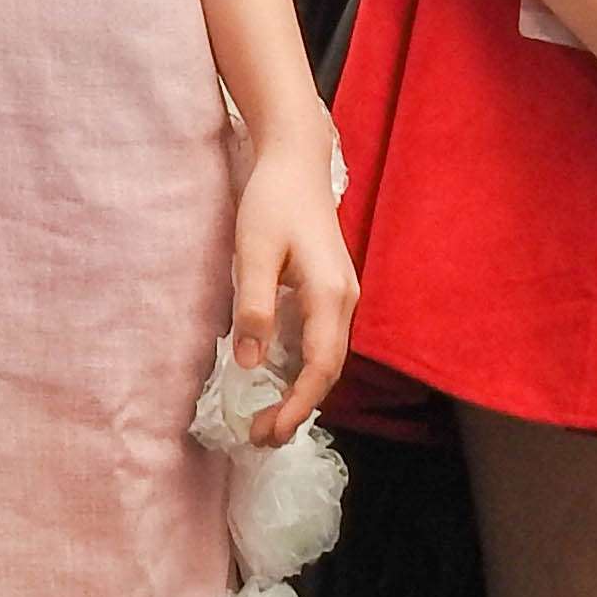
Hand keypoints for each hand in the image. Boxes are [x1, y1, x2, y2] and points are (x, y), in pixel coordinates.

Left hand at [226, 129, 357, 441]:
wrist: (296, 159)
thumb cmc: (273, 200)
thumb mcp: (253, 251)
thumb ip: (254, 306)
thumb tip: (251, 364)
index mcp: (330, 294)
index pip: (319, 367)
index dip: (296, 405)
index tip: (268, 431)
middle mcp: (345, 299)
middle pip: (328, 370)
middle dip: (298, 409)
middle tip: (260, 437)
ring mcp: (343, 294)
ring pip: (327, 358)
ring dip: (301, 392)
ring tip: (267, 419)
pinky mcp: (332, 289)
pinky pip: (323, 341)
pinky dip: (304, 369)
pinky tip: (279, 379)